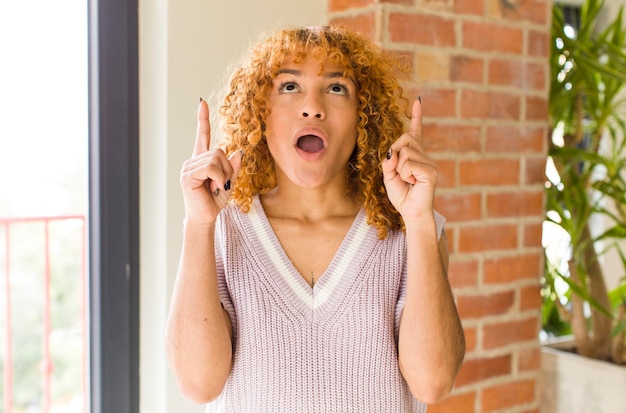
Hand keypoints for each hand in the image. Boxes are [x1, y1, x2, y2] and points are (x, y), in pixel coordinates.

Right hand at [180, 99, 242, 225]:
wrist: (205, 217)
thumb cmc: (214, 201)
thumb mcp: (230, 182)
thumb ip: (233, 167)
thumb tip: (237, 152)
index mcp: (202, 160)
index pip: (203, 136)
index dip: (202, 119)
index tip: (202, 102)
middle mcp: (193, 160)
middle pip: (219, 151)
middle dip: (227, 169)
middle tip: (223, 184)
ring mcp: (189, 167)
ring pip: (216, 159)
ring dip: (223, 175)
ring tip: (217, 188)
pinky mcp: (188, 175)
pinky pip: (210, 168)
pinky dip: (218, 178)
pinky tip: (213, 188)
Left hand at [382, 98, 437, 221]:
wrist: (411, 213)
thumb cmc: (402, 195)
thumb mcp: (389, 176)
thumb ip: (388, 162)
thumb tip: (392, 152)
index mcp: (415, 155)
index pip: (416, 132)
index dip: (417, 116)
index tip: (418, 101)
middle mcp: (424, 155)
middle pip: (404, 138)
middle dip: (394, 153)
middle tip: (399, 172)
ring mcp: (429, 162)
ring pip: (404, 152)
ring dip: (399, 168)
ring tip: (408, 180)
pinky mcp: (431, 171)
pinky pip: (409, 164)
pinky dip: (405, 175)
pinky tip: (413, 183)